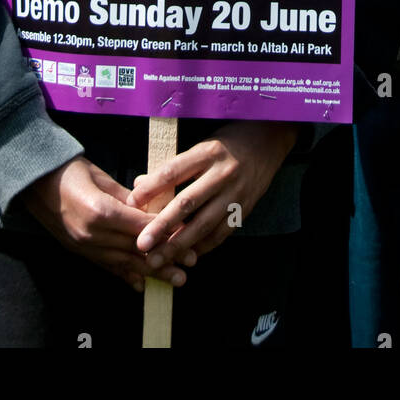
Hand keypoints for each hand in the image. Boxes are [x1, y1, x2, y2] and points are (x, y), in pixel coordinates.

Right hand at [19, 156, 193, 290]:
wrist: (33, 181)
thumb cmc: (69, 170)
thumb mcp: (102, 177)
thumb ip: (128, 197)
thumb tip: (152, 208)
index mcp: (101, 211)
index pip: (142, 226)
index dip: (167, 232)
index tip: (188, 234)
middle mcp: (93, 234)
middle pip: (137, 250)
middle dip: (167, 257)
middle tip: (192, 262)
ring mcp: (84, 246)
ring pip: (125, 263)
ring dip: (152, 272)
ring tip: (176, 279)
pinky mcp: (78, 252)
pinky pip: (106, 267)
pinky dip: (125, 276)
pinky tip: (142, 285)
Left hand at [130, 121, 298, 264]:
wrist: (269, 140)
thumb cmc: (228, 140)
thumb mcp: (201, 144)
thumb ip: (174, 166)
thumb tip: (140, 185)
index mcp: (207, 153)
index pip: (172, 172)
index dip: (150, 189)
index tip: (130, 203)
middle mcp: (222, 173)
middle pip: (187, 203)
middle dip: (161, 226)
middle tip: (141, 244)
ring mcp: (236, 193)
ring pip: (203, 224)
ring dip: (178, 245)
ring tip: (157, 260)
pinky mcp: (245, 208)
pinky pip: (221, 233)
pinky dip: (202, 246)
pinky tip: (186, 256)